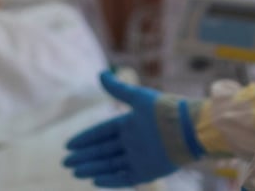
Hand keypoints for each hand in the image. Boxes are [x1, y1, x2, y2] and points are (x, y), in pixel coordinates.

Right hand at [63, 70, 203, 187]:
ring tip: (75, 171)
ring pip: (110, 165)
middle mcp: (132, 142)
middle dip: (84, 156)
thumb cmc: (165, 110)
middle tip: (66, 162)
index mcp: (129, 124)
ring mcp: (139, 158)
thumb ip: (118, 89)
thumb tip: (100, 74)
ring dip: (92, 168)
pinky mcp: (147, 172)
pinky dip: (110, 180)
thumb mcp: (138, 98)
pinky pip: (124, 177)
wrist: (188, 128)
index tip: (69, 145)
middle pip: (102, 151)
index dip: (86, 139)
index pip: (102, 133)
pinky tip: (94, 181)